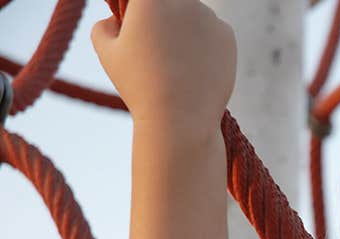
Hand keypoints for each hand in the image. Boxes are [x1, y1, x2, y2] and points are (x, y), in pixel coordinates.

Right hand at [91, 0, 235, 130]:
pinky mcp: (227, 36)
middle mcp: (182, 1)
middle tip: (156, 48)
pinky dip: (204, 45)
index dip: (136, 11)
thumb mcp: (107, 53)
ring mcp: (209, 17)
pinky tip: (195, 68)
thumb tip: (115, 19)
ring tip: (175, 63)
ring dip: (184, 30)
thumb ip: (104, 26)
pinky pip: (212, 32)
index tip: (135, 29)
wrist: (181, 119)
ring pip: (192, 15)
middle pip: (168, 2)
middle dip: (161, 19)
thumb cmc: (139, 86)